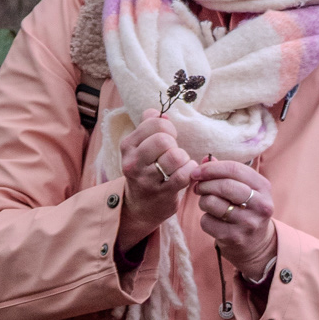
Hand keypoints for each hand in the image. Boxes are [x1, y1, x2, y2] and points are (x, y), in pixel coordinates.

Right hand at [120, 114, 194, 250]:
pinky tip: (186, 172)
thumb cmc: (144, 171)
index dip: (168, 128)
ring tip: (180, 164)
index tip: (169, 137)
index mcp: (128, 146)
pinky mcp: (162, 193)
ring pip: (175, 156)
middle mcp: (134, 162)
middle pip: (164, 140)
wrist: (139, 206)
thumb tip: (160, 113)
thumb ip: (147, 126)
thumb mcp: (139, 148)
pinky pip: (184, 175)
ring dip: (184, 158)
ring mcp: (147, 179)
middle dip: (175, 144)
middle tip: (173, 153)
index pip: (154, 123)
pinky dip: (190, 170)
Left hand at [193, 160, 276, 278]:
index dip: (211, 168)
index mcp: (263, 187)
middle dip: (205, 184)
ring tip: (208, 204)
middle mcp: (260, 205)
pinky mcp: (234, 237)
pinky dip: (205, 219)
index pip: (234, 169)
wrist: (256, 243)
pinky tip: (213, 220)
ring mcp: (248, 223)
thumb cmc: (246, 208)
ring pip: (212, 203)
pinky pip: (207, 221)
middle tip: (198, 187)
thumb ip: (226, 172)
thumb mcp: (244, 188)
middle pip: (224, 186)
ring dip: (203, 201)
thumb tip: (204, 159)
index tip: (197, 172)